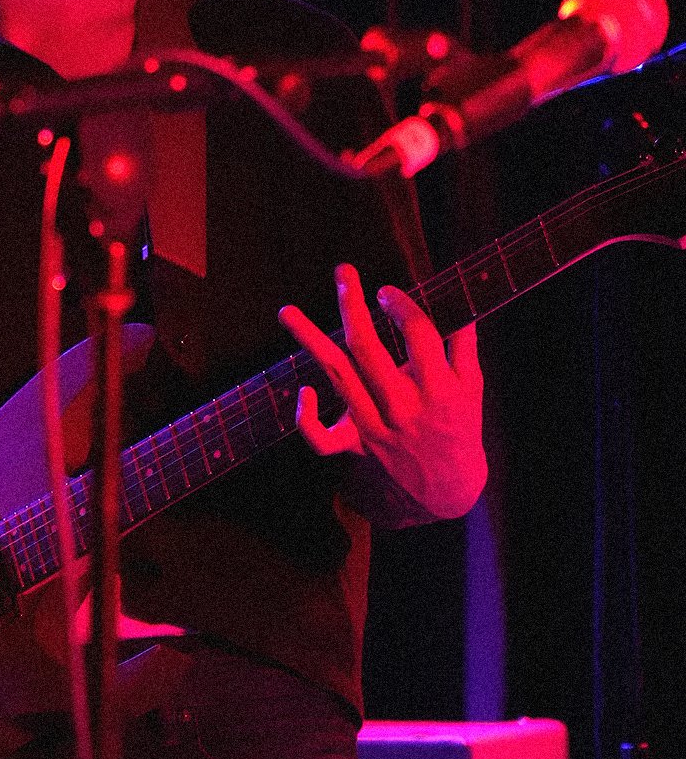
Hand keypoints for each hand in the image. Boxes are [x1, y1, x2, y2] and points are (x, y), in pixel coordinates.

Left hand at [279, 264, 486, 519]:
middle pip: (367, 349)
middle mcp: (402, 405)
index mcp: (437, 388)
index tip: (386, 292)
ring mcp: (374, 426)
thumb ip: (463, 343)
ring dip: (308, 340)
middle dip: (352, 306)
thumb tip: (458, 300)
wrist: (449, 486)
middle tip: (343, 272)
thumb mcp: (473, 385)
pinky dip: (306, 418)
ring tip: (286, 311)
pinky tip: (303, 390)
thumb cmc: (461, 425)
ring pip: (336, 376)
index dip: (401, 306)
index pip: (417, 334)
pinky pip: (321, 438)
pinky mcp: (356, 445)